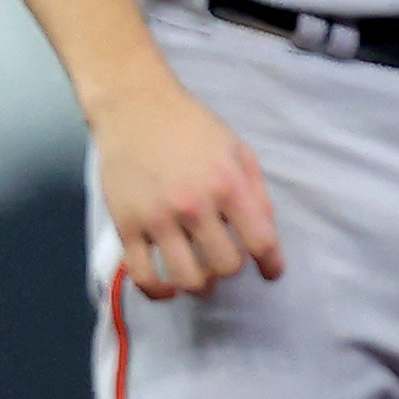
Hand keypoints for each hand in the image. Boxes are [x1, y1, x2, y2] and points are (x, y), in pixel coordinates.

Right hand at [91, 70, 280, 299]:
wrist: (134, 107)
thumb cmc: (191, 127)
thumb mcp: (237, 150)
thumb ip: (256, 194)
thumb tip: (265, 239)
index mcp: (227, 184)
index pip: (260, 242)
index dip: (270, 263)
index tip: (269, 271)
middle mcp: (194, 205)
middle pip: (226, 266)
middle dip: (230, 269)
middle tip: (223, 260)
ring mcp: (157, 218)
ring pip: (188, 279)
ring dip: (200, 286)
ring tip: (200, 278)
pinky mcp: (127, 225)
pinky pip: (143, 275)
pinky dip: (159, 292)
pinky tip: (167, 288)